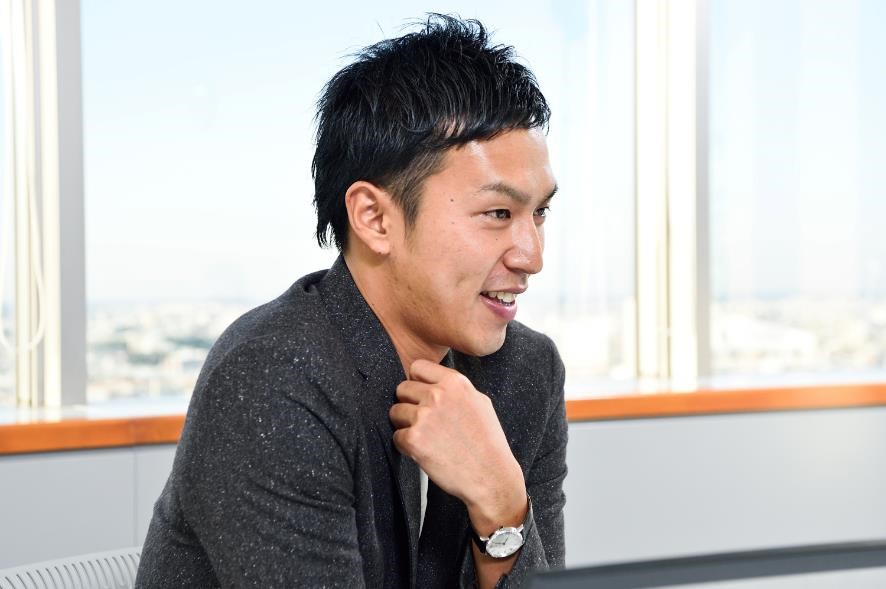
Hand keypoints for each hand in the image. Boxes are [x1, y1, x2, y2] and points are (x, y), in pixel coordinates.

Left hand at [389, 359, 526, 533]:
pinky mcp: (413, 440)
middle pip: (402, 389)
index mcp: (455, 383)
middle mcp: (437, 395)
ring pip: (395, 412)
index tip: (422, 395)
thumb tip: (434, 382)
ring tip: (426, 438)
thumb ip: (455, 389)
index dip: (418, 382)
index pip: (418, 367)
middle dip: (409, 403)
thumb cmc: (487, 442)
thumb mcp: (480, 402)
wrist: (491, 476)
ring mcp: (424, 417)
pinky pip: (396, 436)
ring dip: (405, 425)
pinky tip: (425, 452)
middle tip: (424, 421)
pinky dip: (406, 446)